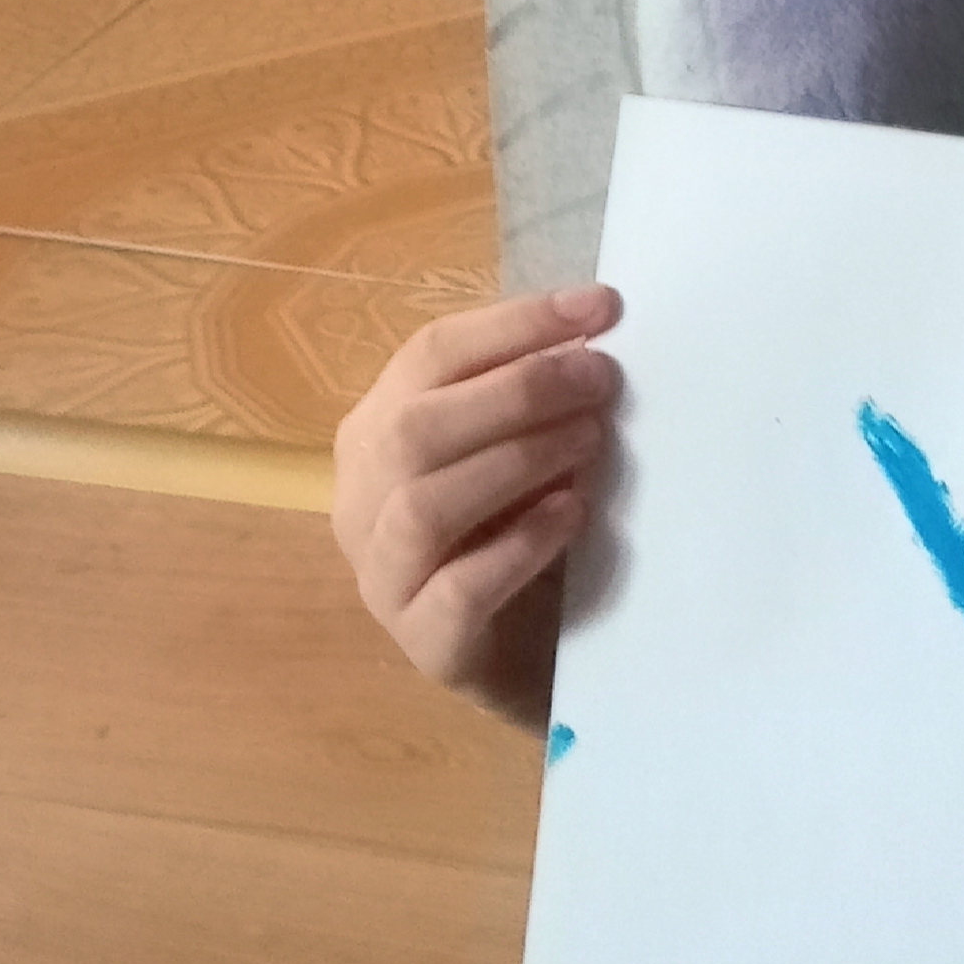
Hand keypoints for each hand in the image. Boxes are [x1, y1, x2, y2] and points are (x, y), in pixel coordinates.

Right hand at [331, 287, 622, 733]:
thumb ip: (538, 398)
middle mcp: (362, 500)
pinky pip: (456, 591)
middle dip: (515, 391)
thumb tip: (595, 334)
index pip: (430, 356)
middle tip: (601, 379)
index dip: (516, 325)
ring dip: (514, 461)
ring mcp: (383, 578)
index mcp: (379, 433)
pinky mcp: (425, 645)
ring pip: (421, 505)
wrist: (533, 657)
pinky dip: (517, 545)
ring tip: (589, 440)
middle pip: (414, 427)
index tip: (601, 307)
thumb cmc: (524, 534)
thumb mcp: (529, 451)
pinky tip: (571, 516)